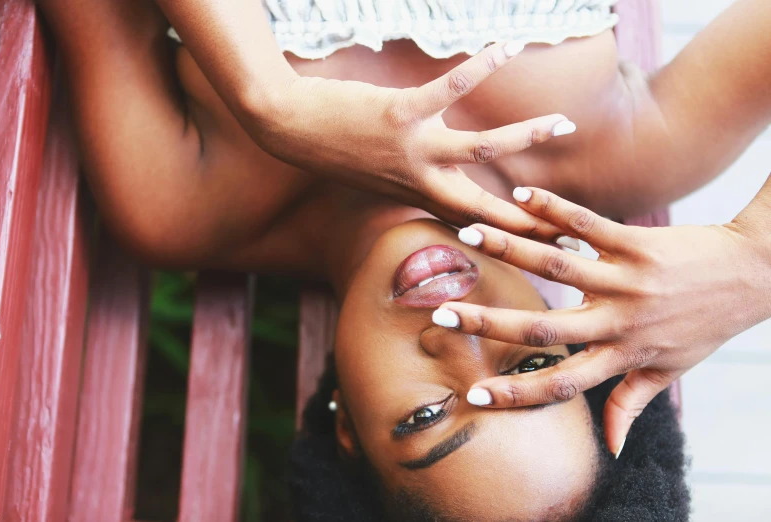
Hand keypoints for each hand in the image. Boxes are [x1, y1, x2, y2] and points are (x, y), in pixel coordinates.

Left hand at [247, 43, 576, 240]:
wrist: (289, 130)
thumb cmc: (336, 151)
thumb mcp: (382, 176)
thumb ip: (418, 182)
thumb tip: (447, 181)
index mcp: (417, 196)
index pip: (474, 221)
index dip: (511, 234)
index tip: (545, 244)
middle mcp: (420, 181)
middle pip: (486, 202)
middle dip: (529, 211)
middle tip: (572, 217)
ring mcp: (412, 149)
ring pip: (480, 150)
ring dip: (524, 136)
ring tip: (561, 123)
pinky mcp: (400, 114)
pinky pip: (449, 89)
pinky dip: (481, 66)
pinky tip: (506, 45)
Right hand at [435, 187, 770, 455]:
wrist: (756, 273)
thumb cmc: (707, 324)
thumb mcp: (670, 369)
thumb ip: (631, 402)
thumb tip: (611, 446)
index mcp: (623, 355)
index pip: (562, 383)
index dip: (517, 393)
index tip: (474, 396)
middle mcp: (620, 322)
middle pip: (544, 328)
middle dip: (487, 323)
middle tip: (441, 315)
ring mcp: (627, 280)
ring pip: (558, 267)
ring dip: (509, 250)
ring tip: (468, 234)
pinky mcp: (638, 242)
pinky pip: (588, 225)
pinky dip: (552, 209)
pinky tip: (521, 194)